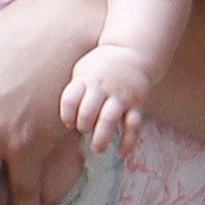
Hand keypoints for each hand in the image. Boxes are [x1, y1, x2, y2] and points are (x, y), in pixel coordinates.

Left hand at [62, 40, 151, 157]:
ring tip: (97, 148)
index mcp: (87, 80)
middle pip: (88, 111)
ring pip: (109, 120)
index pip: (70, 99)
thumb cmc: (102, 66)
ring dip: (101, 137)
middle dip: (83, 125)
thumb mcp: (83, 70)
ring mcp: (121, 97)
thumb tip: (68, 124)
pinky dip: (128, 142)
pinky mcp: (137, 105)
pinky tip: (121, 154)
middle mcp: (103, 88)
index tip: (69, 122)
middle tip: (84, 130)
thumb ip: (75, 92)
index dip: (67, 115)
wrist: (134, 51)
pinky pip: (133, 127)